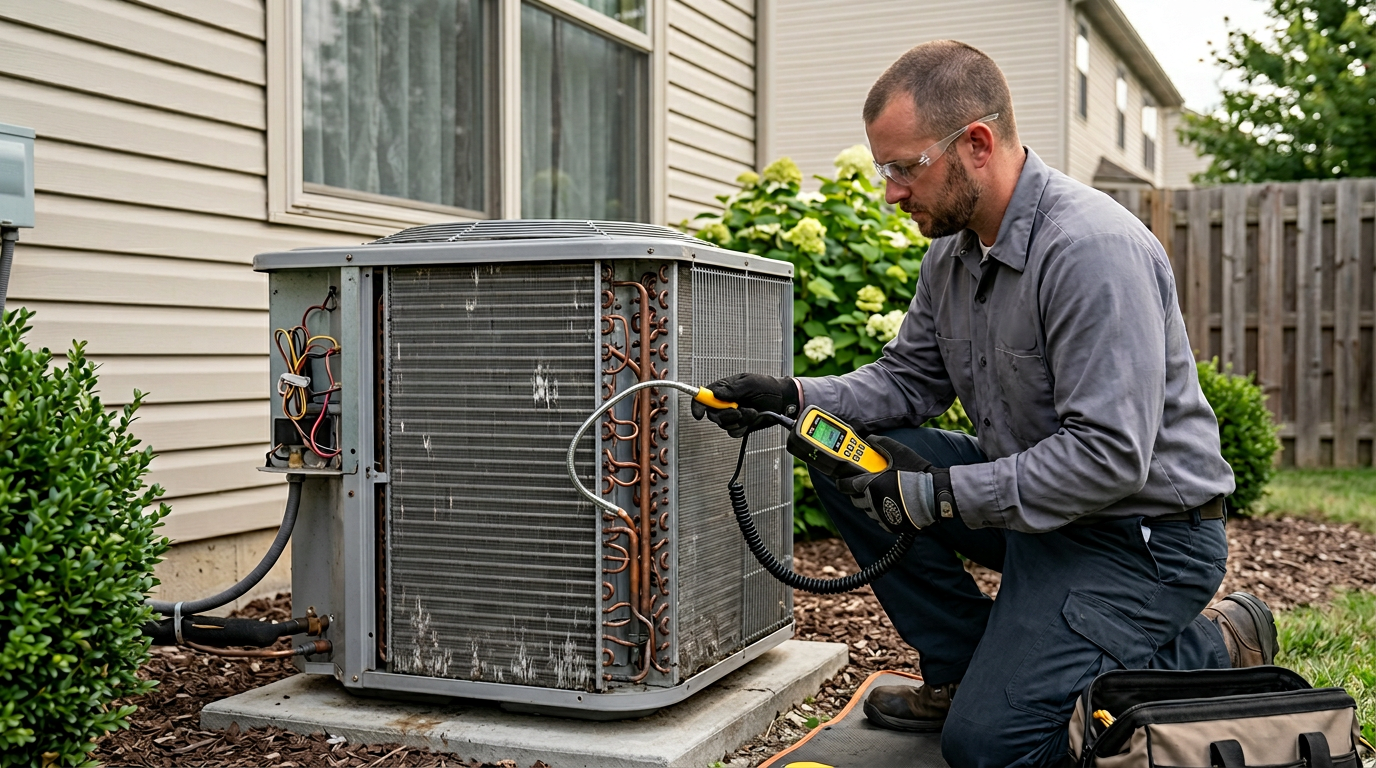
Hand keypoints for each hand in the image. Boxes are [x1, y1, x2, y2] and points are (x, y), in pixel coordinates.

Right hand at [690, 373, 799, 437]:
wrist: (783, 401)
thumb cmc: (767, 387)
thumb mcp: (750, 384)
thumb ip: (732, 389)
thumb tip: (716, 394)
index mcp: (724, 389)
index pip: (703, 396)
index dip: (698, 404)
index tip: (699, 413)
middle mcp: (725, 402)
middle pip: (712, 414)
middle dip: (725, 415)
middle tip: (738, 411)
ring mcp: (732, 415)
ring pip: (724, 424)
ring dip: (739, 420)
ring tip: (752, 411)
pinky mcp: (740, 425)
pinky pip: (734, 432)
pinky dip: (743, 427)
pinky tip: (752, 419)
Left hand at [835, 435, 956, 533]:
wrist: (935, 495)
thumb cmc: (916, 474)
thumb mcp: (898, 452)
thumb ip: (881, 443)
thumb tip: (870, 439)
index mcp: (869, 485)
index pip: (845, 486)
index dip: (842, 482)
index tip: (842, 480)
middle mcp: (871, 502)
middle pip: (855, 500)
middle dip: (856, 493)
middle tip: (864, 486)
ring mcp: (881, 516)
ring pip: (867, 510)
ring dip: (869, 503)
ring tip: (880, 495)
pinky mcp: (891, 526)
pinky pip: (880, 519)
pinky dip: (881, 513)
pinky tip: (890, 505)